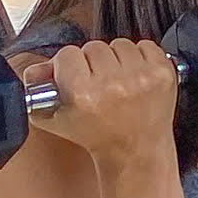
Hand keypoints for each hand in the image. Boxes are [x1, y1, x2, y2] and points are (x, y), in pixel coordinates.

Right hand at [21, 34, 179, 175]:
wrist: (136, 152)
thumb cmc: (98, 135)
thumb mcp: (57, 118)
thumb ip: (38, 88)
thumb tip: (33, 69)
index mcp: (85, 94)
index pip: (68, 54)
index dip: (69, 67)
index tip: (76, 80)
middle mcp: (114, 85)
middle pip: (94, 47)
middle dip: (93, 64)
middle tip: (99, 86)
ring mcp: (142, 78)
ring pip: (119, 44)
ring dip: (117, 60)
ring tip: (118, 83)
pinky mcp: (163, 74)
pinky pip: (145, 45)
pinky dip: (140, 59)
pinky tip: (136, 80)